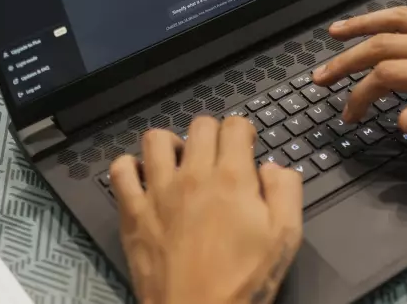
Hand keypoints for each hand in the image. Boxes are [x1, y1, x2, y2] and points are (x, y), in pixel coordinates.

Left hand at [109, 117, 302, 303]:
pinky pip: (120, 171)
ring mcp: (157, 192)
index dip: (243, 133)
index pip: (234, 125)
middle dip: (214, 135)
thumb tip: (273, 167)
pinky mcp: (132, 213)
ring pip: (156, 139)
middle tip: (218, 158)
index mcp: (232, 178)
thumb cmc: (243, 281)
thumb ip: (286, 191)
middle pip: (200, 125)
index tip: (244, 149)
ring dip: (172, 144)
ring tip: (181, 163)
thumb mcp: (285, 236)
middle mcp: (193, 176)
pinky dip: (130, 167)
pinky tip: (145, 179)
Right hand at [310, 7, 406, 143]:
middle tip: (319, 76)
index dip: (359, 95)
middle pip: (382, 44)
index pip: (387, 76)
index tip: (348, 116)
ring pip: (399, 21)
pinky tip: (389, 21)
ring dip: (364, 26)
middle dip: (346, 60)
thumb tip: (401, 119)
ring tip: (336, 32)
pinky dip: (394, 15)